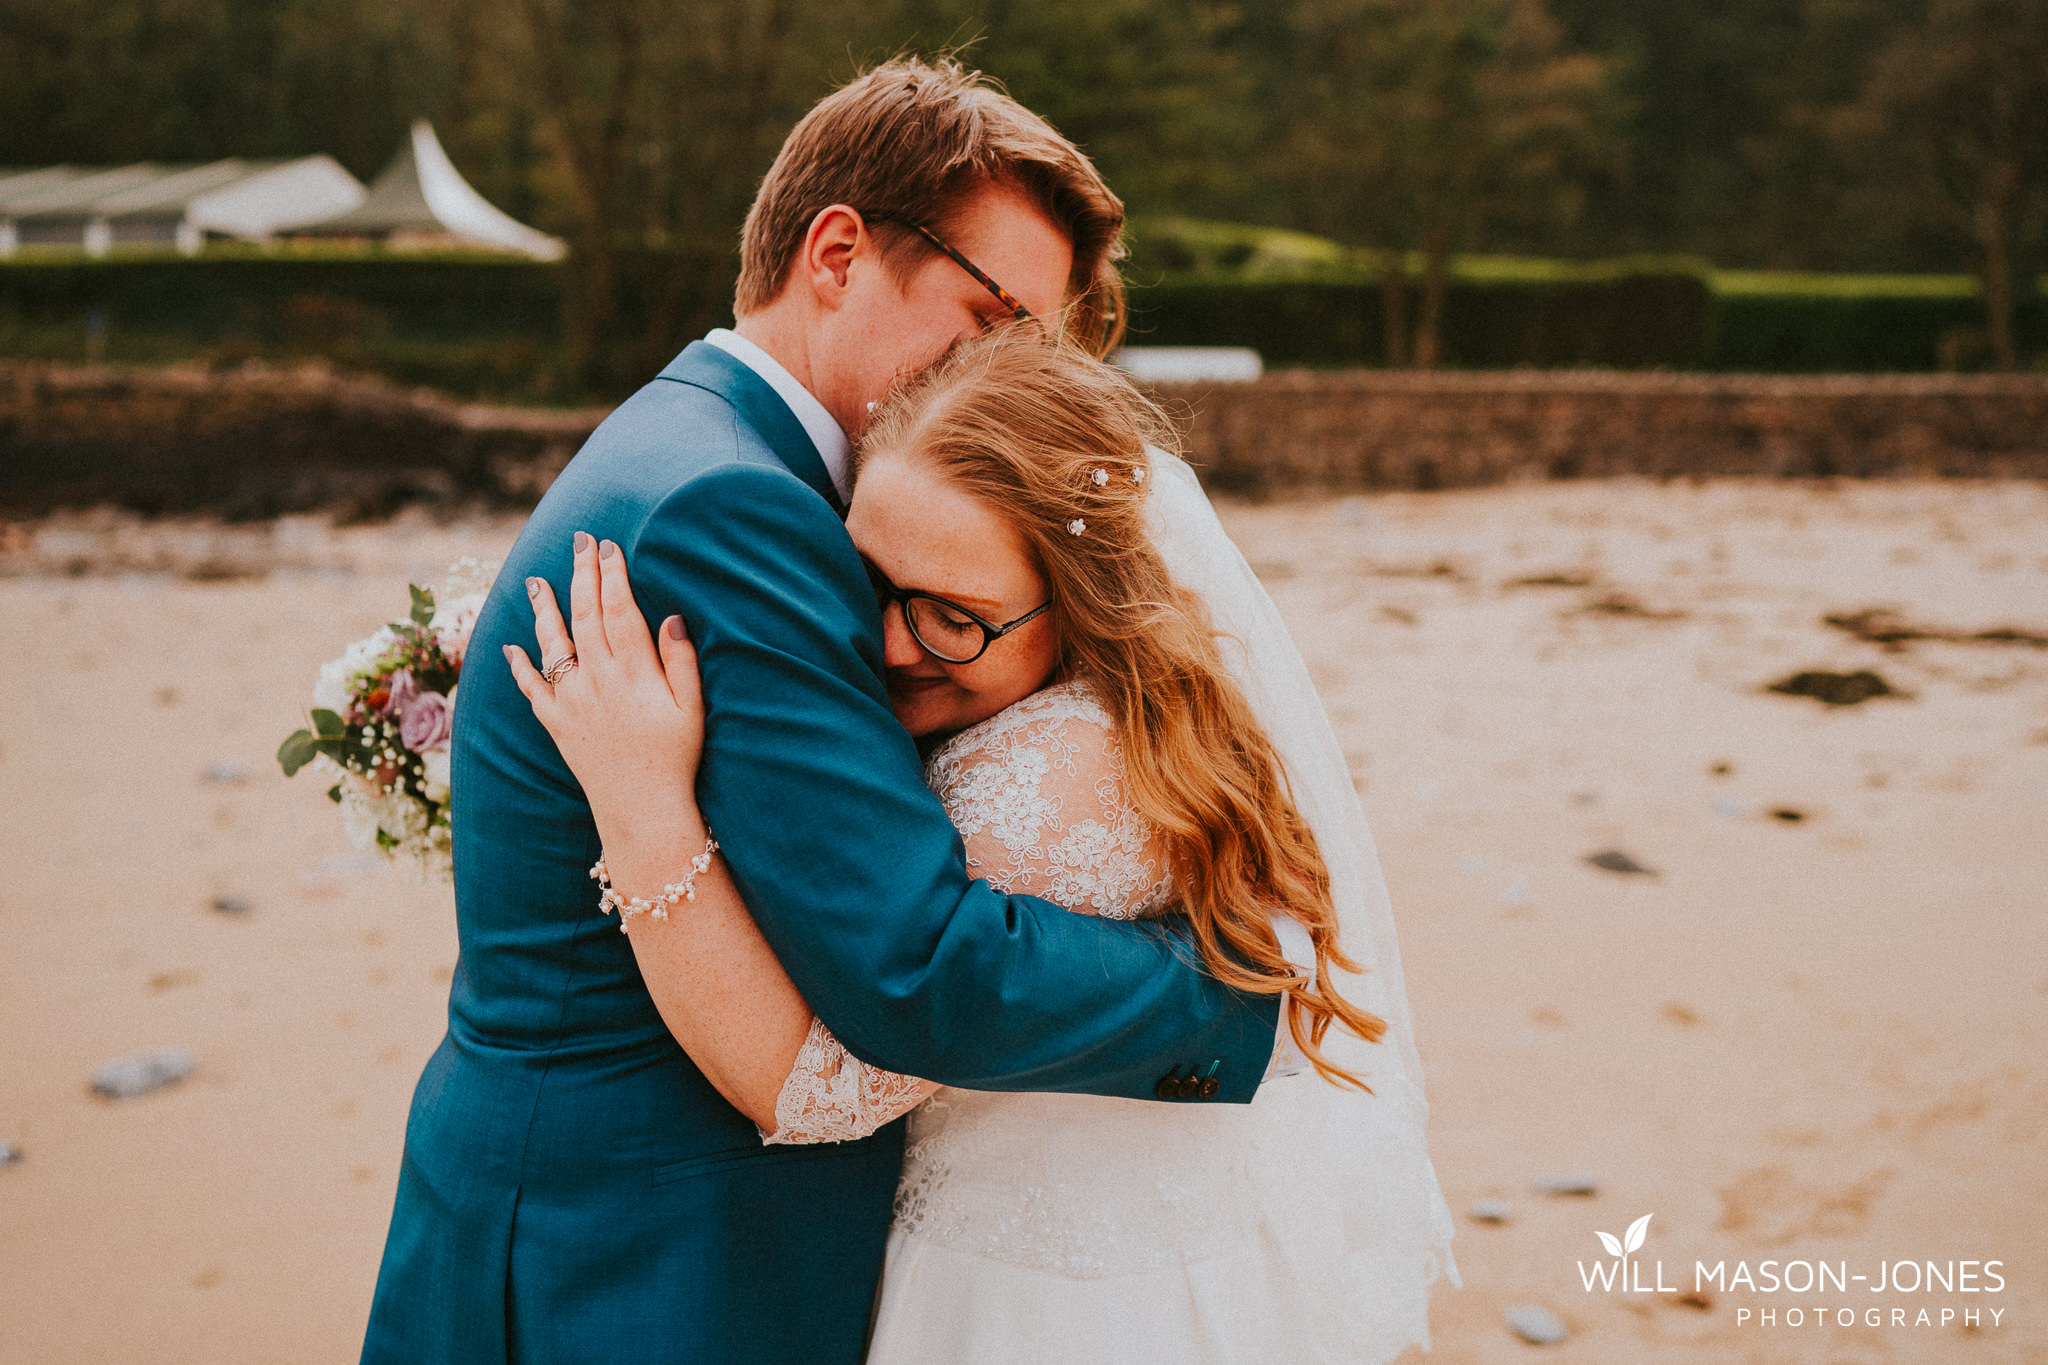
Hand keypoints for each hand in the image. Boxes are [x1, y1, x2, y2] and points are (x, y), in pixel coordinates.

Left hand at [505, 531, 706, 838]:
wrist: (642, 809)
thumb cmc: (675, 758)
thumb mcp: (692, 708)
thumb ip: (682, 661)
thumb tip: (671, 618)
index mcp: (634, 672)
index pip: (619, 609)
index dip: (612, 575)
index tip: (608, 547)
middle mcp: (597, 680)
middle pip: (585, 615)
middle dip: (581, 575)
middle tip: (579, 542)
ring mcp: (572, 701)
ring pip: (553, 643)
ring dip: (545, 608)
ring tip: (537, 580)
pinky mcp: (556, 724)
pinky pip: (532, 689)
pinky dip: (520, 666)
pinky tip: (512, 647)